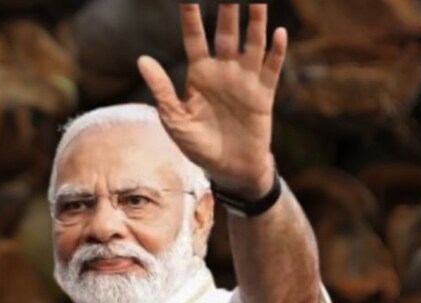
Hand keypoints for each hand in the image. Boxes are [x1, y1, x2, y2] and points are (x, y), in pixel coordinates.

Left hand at [137, 3, 287, 198]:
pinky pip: (271, 68)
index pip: (194, 39)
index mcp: (199, 74)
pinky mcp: (264, 94)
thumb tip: (142, 59)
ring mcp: (245, 80)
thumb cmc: (198, 145)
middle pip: (226, 34)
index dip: (191, 18)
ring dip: (255, 24)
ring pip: (252, 44)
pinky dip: (276, 51)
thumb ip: (162, 89)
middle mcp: (223, 71)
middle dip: (227, 12)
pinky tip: (278, 33)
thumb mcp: (174, 119)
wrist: (229, 169)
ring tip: (257, 2)